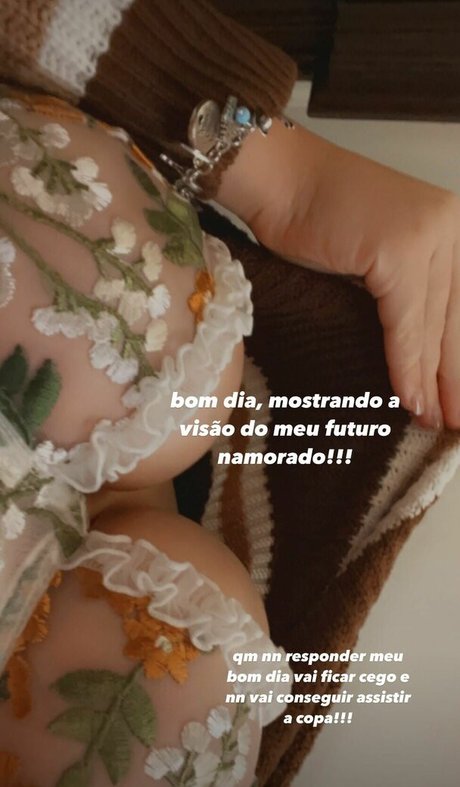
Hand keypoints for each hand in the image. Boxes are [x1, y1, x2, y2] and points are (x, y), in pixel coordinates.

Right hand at [218, 121, 459, 428]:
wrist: (279, 182)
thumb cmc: (314, 217)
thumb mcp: (375, 256)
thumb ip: (403, 292)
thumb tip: (416, 351)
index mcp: (450, 226)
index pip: (459, 305)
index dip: (455, 359)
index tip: (454, 399)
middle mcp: (449, 227)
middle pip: (455, 317)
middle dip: (453, 377)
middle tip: (453, 421)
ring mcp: (429, 234)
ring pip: (433, 324)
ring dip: (431, 379)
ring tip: (431, 419)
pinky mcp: (402, 250)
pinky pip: (407, 321)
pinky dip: (406, 364)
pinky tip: (411, 398)